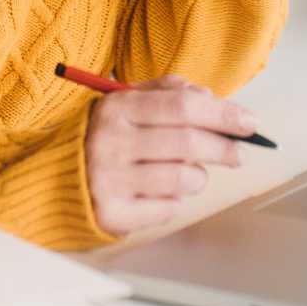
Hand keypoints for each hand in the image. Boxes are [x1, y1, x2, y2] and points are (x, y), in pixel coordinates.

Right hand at [84, 75, 258, 235]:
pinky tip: (160, 192)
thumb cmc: (104, 136)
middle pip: (188, 142)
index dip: (223, 114)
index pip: (183, 106)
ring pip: (183, 178)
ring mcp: (110, 179)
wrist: (56, 178)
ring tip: (191, 174)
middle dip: (224, 147)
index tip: (250, 122)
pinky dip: (174, 200)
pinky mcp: (112, 213)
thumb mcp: (126, 102)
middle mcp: (111, 141)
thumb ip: (167, 91)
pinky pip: (167, 208)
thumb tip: (209, 96)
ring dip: (199, 176)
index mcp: (117, 107)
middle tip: (240, 153)